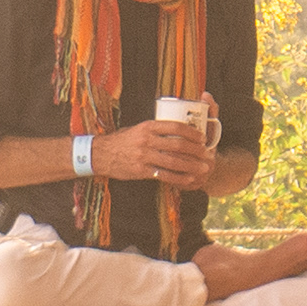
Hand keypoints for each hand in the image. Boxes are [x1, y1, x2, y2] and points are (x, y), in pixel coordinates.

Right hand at [93, 116, 212, 187]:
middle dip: (195, 150)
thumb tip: (176, 129)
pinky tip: (188, 178)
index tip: (202, 137)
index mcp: (148, 127)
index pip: (175, 127)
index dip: (192, 132)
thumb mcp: (137, 129)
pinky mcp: (141, 171)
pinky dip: (178, 177)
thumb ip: (155, 130)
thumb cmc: (122, 140)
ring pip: (173, 161)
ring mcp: (144, 156)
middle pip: (178, 145)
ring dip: (191, 165)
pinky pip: (164, 175)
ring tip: (203, 167)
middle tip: (206, 154)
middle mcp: (147, 140)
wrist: (100, 154)